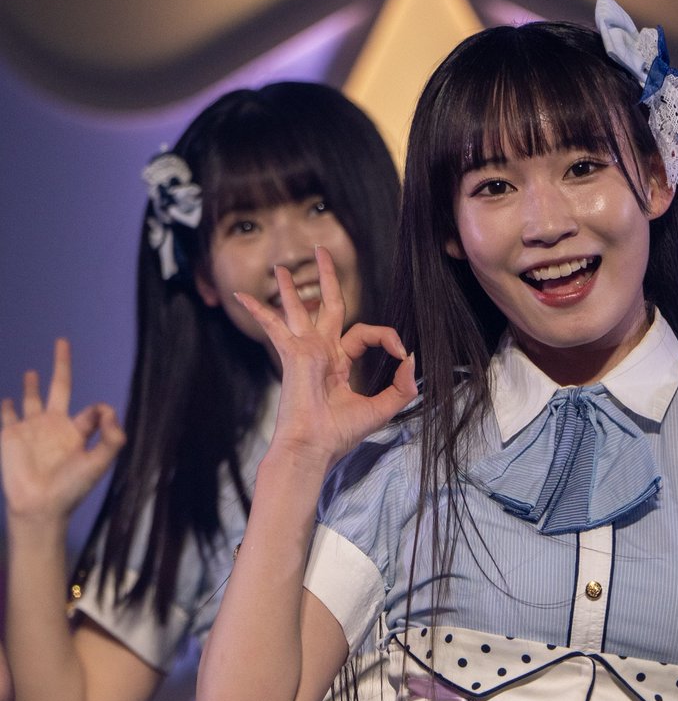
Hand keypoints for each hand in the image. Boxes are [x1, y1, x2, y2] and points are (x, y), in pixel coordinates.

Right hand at [1, 338, 125, 521]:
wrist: (40, 506)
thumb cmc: (71, 488)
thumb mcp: (98, 463)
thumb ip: (111, 438)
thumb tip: (109, 409)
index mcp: (78, 432)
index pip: (93, 411)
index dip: (102, 410)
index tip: (102, 414)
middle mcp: (56, 427)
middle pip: (60, 388)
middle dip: (61, 365)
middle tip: (62, 342)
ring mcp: (32, 430)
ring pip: (31, 400)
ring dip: (32, 386)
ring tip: (33, 373)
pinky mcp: (10, 436)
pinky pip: (7, 415)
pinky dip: (6, 406)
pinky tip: (7, 399)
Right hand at [236, 248, 416, 469]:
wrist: (313, 448)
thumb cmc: (339, 435)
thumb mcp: (381, 409)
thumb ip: (401, 387)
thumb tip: (412, 361)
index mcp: (339, 364)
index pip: (363, 333)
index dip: (386, 337)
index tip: (401, 353)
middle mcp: (321, 353)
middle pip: (328, 306)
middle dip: (327, 278)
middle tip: (322, 252)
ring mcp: (305, 351)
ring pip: (299, 308)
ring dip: (290, 286)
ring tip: (281, 267)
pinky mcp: (292, 353)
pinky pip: (274, 325)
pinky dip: (259, 310)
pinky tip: (242, 296)